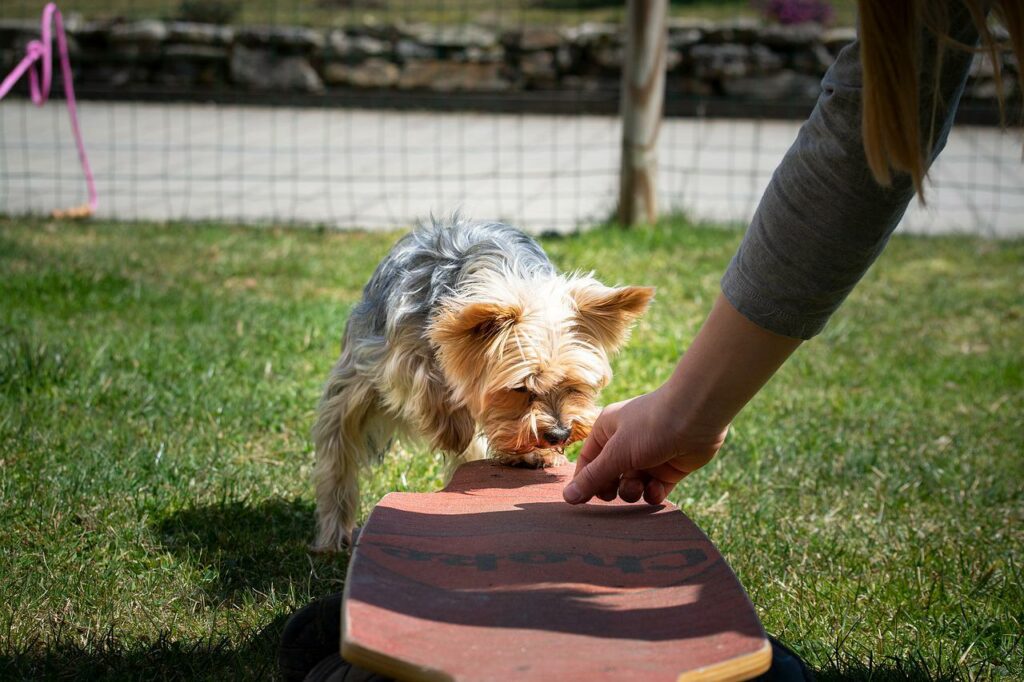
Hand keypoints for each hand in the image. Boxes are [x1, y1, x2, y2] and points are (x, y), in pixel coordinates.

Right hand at [562, 385, 728, 505]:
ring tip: (638, 485)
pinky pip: (654, 488)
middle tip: (612, 494)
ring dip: (632, 490)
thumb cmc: (650, 427)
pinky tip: (657, 488)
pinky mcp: (669, 467)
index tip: (581, 502)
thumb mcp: (617, 453)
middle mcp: (627, 442)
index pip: (588, 460)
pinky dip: (653, 492)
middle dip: (611, 488)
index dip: (584, 481)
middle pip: (609, 475)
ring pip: (631, 484)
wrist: (696, 417)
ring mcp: (649, 455)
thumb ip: (593, 477)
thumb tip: (567, 497)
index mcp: (608, 430)